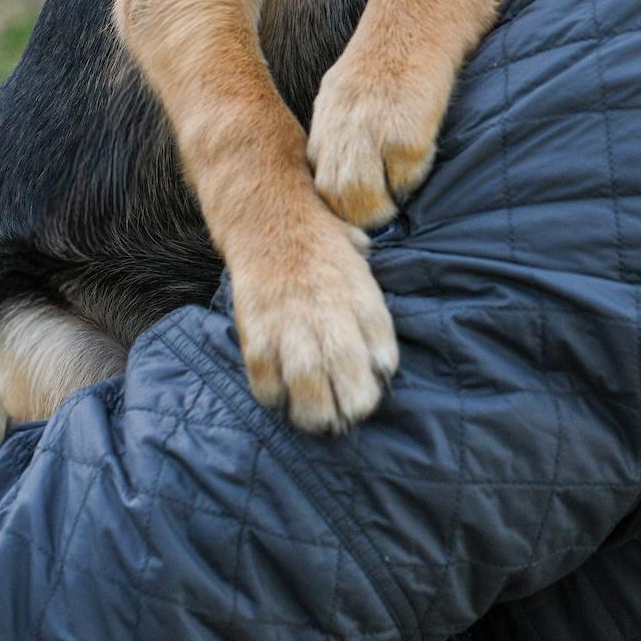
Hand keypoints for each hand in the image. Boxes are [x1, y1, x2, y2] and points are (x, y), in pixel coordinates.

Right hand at [231, 208, 397, 432]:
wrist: (270, 219)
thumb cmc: (323, 250)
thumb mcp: (362, 269)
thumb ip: (371, 313)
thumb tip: (380, 358)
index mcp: (363, 299)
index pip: (384, 356)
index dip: (378, 379)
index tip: (371, 385)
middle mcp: (330, 315)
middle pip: (349, 377)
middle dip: (351, 407)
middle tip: (346, 416)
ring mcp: (291, 325)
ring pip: (307, 386)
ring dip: (315, 414)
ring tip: (317, 421)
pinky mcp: (256, 332)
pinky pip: (265, 380)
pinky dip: (275, 397)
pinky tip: (281, 397)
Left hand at [307, 44, 451, 232]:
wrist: (416, 19)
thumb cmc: (385, 63)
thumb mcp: (345, 100)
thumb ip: (341, 140)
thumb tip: (343, 186)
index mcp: (325, 126)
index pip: (316, 186)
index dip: (335, 207)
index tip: (353, 216)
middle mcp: (339, 131)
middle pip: (333, 199)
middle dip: (357, 216)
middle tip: (381, 215)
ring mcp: (369, 134)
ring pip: (361, 201)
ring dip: (383, 208)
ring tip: (399, 200)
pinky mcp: (404, 135)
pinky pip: (404, 180)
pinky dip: (412, 179)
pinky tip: (421, 161)